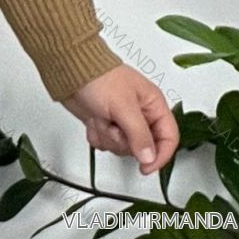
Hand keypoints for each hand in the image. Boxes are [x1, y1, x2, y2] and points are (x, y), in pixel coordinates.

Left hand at [60, 64, 178, 175]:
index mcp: (152, 104)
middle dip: (124, 141)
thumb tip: (149, 158)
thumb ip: (139, 134)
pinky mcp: (105, 124)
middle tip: (114, 126)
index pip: (169, 137)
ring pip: (123, 148)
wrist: (68, 71)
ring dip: (108, 137)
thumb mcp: (123, 106)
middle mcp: (140, 114)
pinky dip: (97, 135)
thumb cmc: (98, 77)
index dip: (161, 155)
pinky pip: (105, 144)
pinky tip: (93, 119)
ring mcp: (121, 120)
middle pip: (144, 147)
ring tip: (101, 117)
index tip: (146, 166)